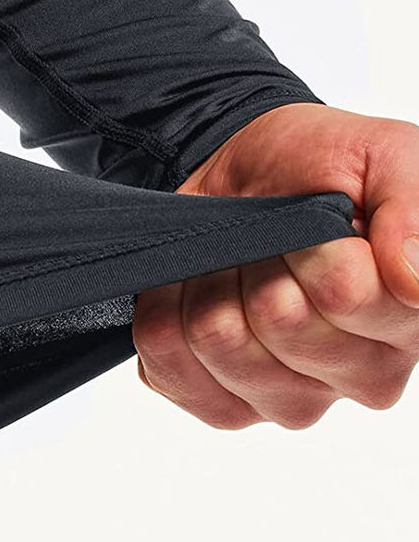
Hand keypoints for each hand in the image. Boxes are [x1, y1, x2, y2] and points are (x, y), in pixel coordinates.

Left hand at [133, 103, 418, 428]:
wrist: (248, 174)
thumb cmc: (319, 168)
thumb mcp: (379, 154)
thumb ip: (412, 205)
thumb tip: (413, 278)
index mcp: (406, 319)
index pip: (345, 293)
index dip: (310, 241)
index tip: (315, 213)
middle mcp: (363, 373)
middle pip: (278, 319)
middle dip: (259, 257)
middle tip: (270, 235)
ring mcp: (294, 397)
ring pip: (220, 342)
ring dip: (209, 281)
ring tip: (235, 260)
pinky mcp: (228, 405)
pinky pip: (173, 371)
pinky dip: (166, 313)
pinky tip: (194, 290)